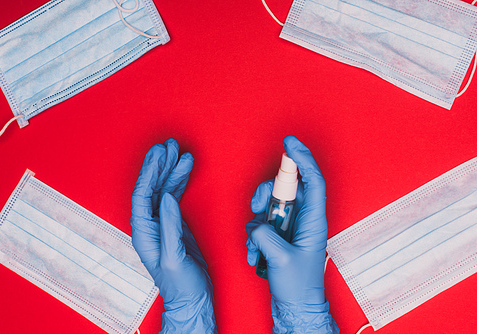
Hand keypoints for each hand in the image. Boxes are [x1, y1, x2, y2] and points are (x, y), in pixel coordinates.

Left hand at [131, 139, 215, 333]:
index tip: (158, 155)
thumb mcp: (174, 257)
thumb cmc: (180, 285)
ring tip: (178, 152)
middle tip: (168, 146)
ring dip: (170, 170)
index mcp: (143, 233)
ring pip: (164, 189)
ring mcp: (163, 223)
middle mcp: (150, 225)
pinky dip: (180, 181)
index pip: (142, 195)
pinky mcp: (176, 224)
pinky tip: (184, 170)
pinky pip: (175, 196)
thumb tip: (168, 198)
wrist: (193, 299)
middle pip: (151, 188)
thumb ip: (170, 227)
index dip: (149, 173)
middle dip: (159, 165)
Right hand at [246, 135, 338, 332]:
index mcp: (314, 220)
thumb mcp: (281, 258)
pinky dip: (254, 237)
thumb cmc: (298, 286)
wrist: (295, 307)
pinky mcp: (279, 236)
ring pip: (270, 206)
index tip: (290, 143)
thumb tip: (257, 224)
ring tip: (255, 246)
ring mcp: (290, 227)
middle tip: (257, 206)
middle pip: (286, 189)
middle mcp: (303, 220)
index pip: (312, 180)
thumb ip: (266, 234)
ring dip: (256, 223)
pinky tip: (255, 255)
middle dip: (266, 194)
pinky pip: (262, 224)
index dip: (303, 158)